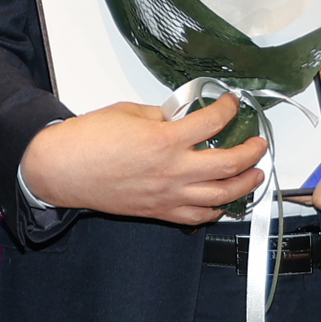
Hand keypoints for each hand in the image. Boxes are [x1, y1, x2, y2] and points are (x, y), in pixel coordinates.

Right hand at [18, 96, 268, 225]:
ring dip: (246, 184)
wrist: (62, 168)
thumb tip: (180, 118)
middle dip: (252, 151)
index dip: (228, 109)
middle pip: (230, 163)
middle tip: (258, 143)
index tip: (232, 105)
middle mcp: (173, 170)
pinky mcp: (159, 211)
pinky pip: (198, 216)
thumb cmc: (87, 140)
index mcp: (165, 140)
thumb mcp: (127, 112)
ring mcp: (168, 194)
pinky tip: (224, 203)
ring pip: (223, 195)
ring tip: (255, 175)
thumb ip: (161, 116)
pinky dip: (217, 211)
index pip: (212, 122)